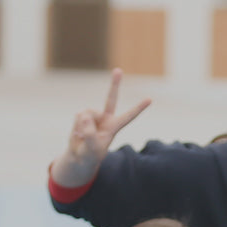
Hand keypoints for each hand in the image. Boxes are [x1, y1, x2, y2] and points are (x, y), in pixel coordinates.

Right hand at [52, 68, 151, 187]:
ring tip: (84, 137)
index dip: (138, 108)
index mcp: (114, 127)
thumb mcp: (92, 149)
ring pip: (87, 114)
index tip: (150, 99)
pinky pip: (78, 117)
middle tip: (118, 70)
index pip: (129, 116)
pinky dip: (76, 126)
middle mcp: (105, 118)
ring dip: (83, 126)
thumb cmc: (90, 155)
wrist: (79, 157)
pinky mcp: (82, 116)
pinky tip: (78, 134)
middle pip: (110, 98)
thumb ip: (90, 134)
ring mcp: (93, 116)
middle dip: (114, 84)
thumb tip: (84, 116)